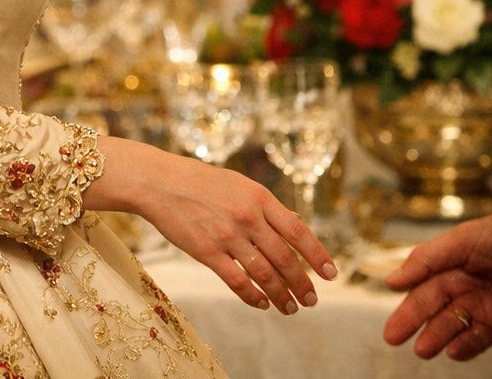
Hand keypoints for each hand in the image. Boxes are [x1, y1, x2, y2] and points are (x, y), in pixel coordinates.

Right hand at [85, 138, 337, 315]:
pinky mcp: (207, 252)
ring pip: (264, 273)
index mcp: (260, 197)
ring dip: (281, 295)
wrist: (160, 182)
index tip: (331, 274)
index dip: (317, 255)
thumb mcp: (240, 184)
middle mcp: (248, 217)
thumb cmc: (201, 182)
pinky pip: (237, 281)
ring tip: (291, 308)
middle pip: (285, 258)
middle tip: (312, 300)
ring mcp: (228, 235)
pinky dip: (252, 296)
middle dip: (302, 283)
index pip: (298, 232)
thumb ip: (267, 207)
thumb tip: (297, 226)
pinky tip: (262, 304)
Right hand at [383, 213, 491, 360]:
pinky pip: (480, 338)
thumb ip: (427, 259)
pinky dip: (466, 346)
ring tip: (423, 349)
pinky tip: (453, 351)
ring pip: (454, 324)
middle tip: (393, 337)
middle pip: (433, 306)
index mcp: (452, 262)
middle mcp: (465, 283)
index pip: (423, 285)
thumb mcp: (463, 239)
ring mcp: (484, 304)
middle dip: (413, 322)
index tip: (392, 320)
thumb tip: (393, 280)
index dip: (407, 302)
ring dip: (437, 337)